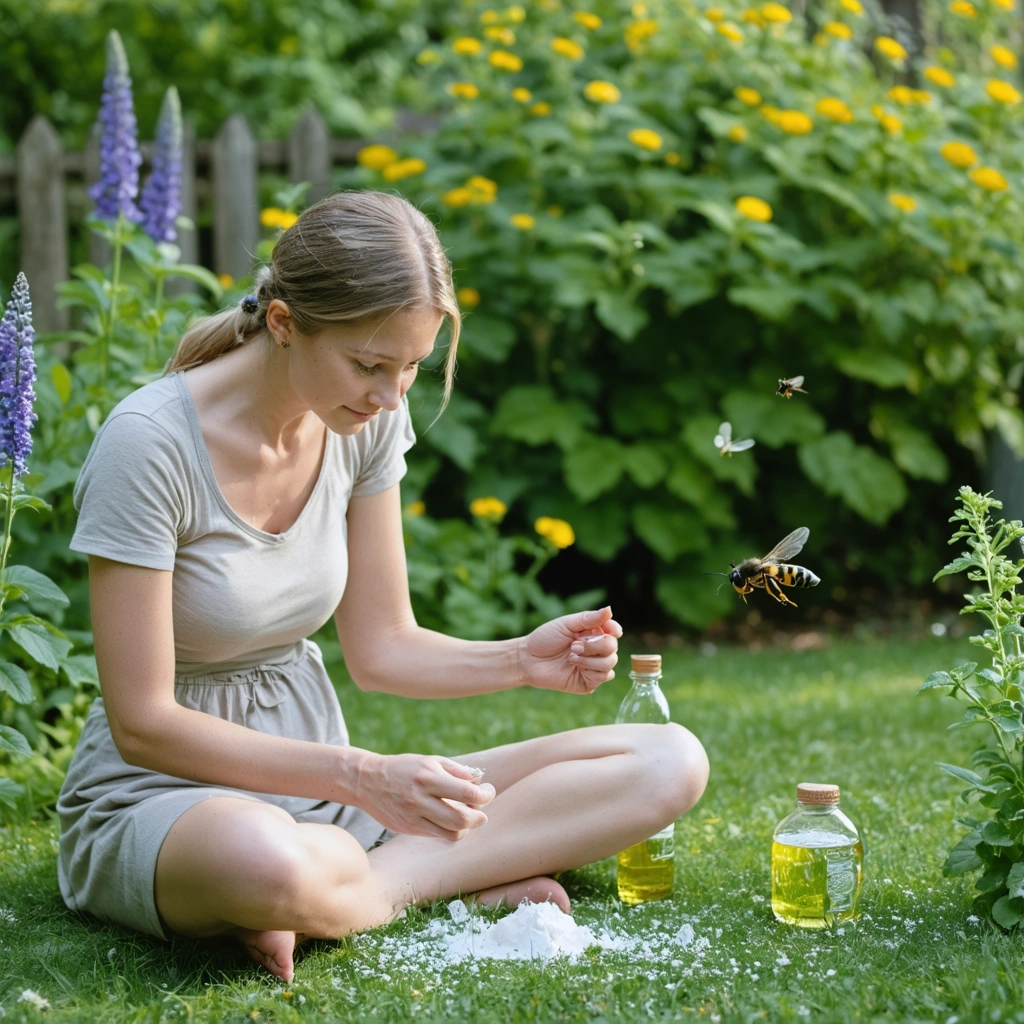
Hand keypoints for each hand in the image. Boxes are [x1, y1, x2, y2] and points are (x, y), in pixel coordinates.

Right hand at [354, 753, 494, 839]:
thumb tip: (480, 782)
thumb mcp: (430, 760)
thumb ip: (457, 770)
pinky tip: (451, 820)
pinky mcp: (408, 828)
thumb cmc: (405, 768)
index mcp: (428, 777)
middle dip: (479, 817)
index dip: (485, 795)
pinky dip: (450, 830)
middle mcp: (420, 798)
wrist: (368, 781)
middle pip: (462, 819)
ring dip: (467, 827)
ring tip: (467, 816)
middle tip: (482, 811)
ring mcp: (413, 816)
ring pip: (451, 833)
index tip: (488, 791)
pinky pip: (438, 835)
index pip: (467, 793)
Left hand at [519, 606, 621, 694]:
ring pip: (610, 663)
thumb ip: (589, 619)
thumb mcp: (566, 624)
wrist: (528, 659)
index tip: (610, 630)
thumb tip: (610, 610)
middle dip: (595, 645)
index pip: (613, 631)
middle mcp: (595, 650)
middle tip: (574, 645)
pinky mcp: (588, 682)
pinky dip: (590, 670)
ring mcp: (592, 666)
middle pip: (612, 647)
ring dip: (590, 658)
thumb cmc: (545, 639)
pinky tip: (574, 666)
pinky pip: (602, 677)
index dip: (614, 629)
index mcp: (592, 633)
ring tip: (571, 656)